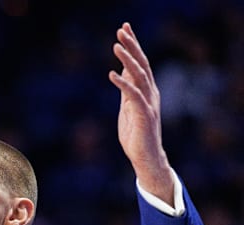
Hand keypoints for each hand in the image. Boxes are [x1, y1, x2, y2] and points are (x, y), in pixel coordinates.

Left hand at [108, 23, 173, 205]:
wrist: (145, 158)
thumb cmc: (136, 134)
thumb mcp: (128, 107)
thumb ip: (126, 90)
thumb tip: (122, 72)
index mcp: (146, 91)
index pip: (140, 63)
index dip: (133, 45)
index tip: (124, 29)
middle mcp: (150, 93)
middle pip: (142, 63)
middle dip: (132, 45)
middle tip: (122, 29)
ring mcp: (148, 103)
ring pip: (140, 75)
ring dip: (128, 59)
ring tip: (116, 45)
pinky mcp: (144, 115)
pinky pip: (133, 95)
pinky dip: (123, 83)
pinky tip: (112, 74)